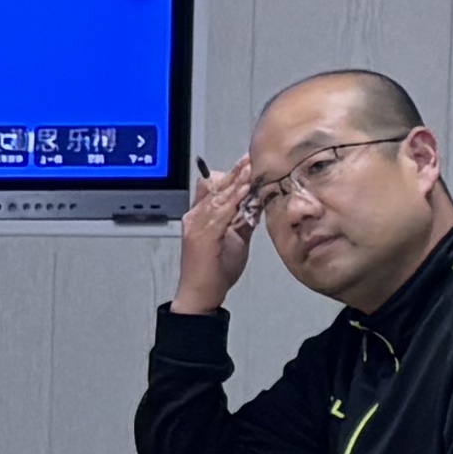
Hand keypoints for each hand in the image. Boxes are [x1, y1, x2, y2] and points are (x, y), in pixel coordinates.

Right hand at [173, 159, 261, 313]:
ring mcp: (196, 225)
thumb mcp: (234, 240)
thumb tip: (257, 204)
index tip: (248, 162)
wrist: (200, 295)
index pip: (214, 187)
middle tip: (252, 158)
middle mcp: (195, 216)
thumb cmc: (214, 272)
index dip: (231, 174)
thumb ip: (243, 221)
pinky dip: (234, 199)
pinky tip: (245, 190)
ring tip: (251, 168)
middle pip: (216, 186)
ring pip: (219, 196)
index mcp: (200, 216)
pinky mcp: (202, 235)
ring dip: (237, 181)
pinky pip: (220, 212)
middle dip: (236, 172)